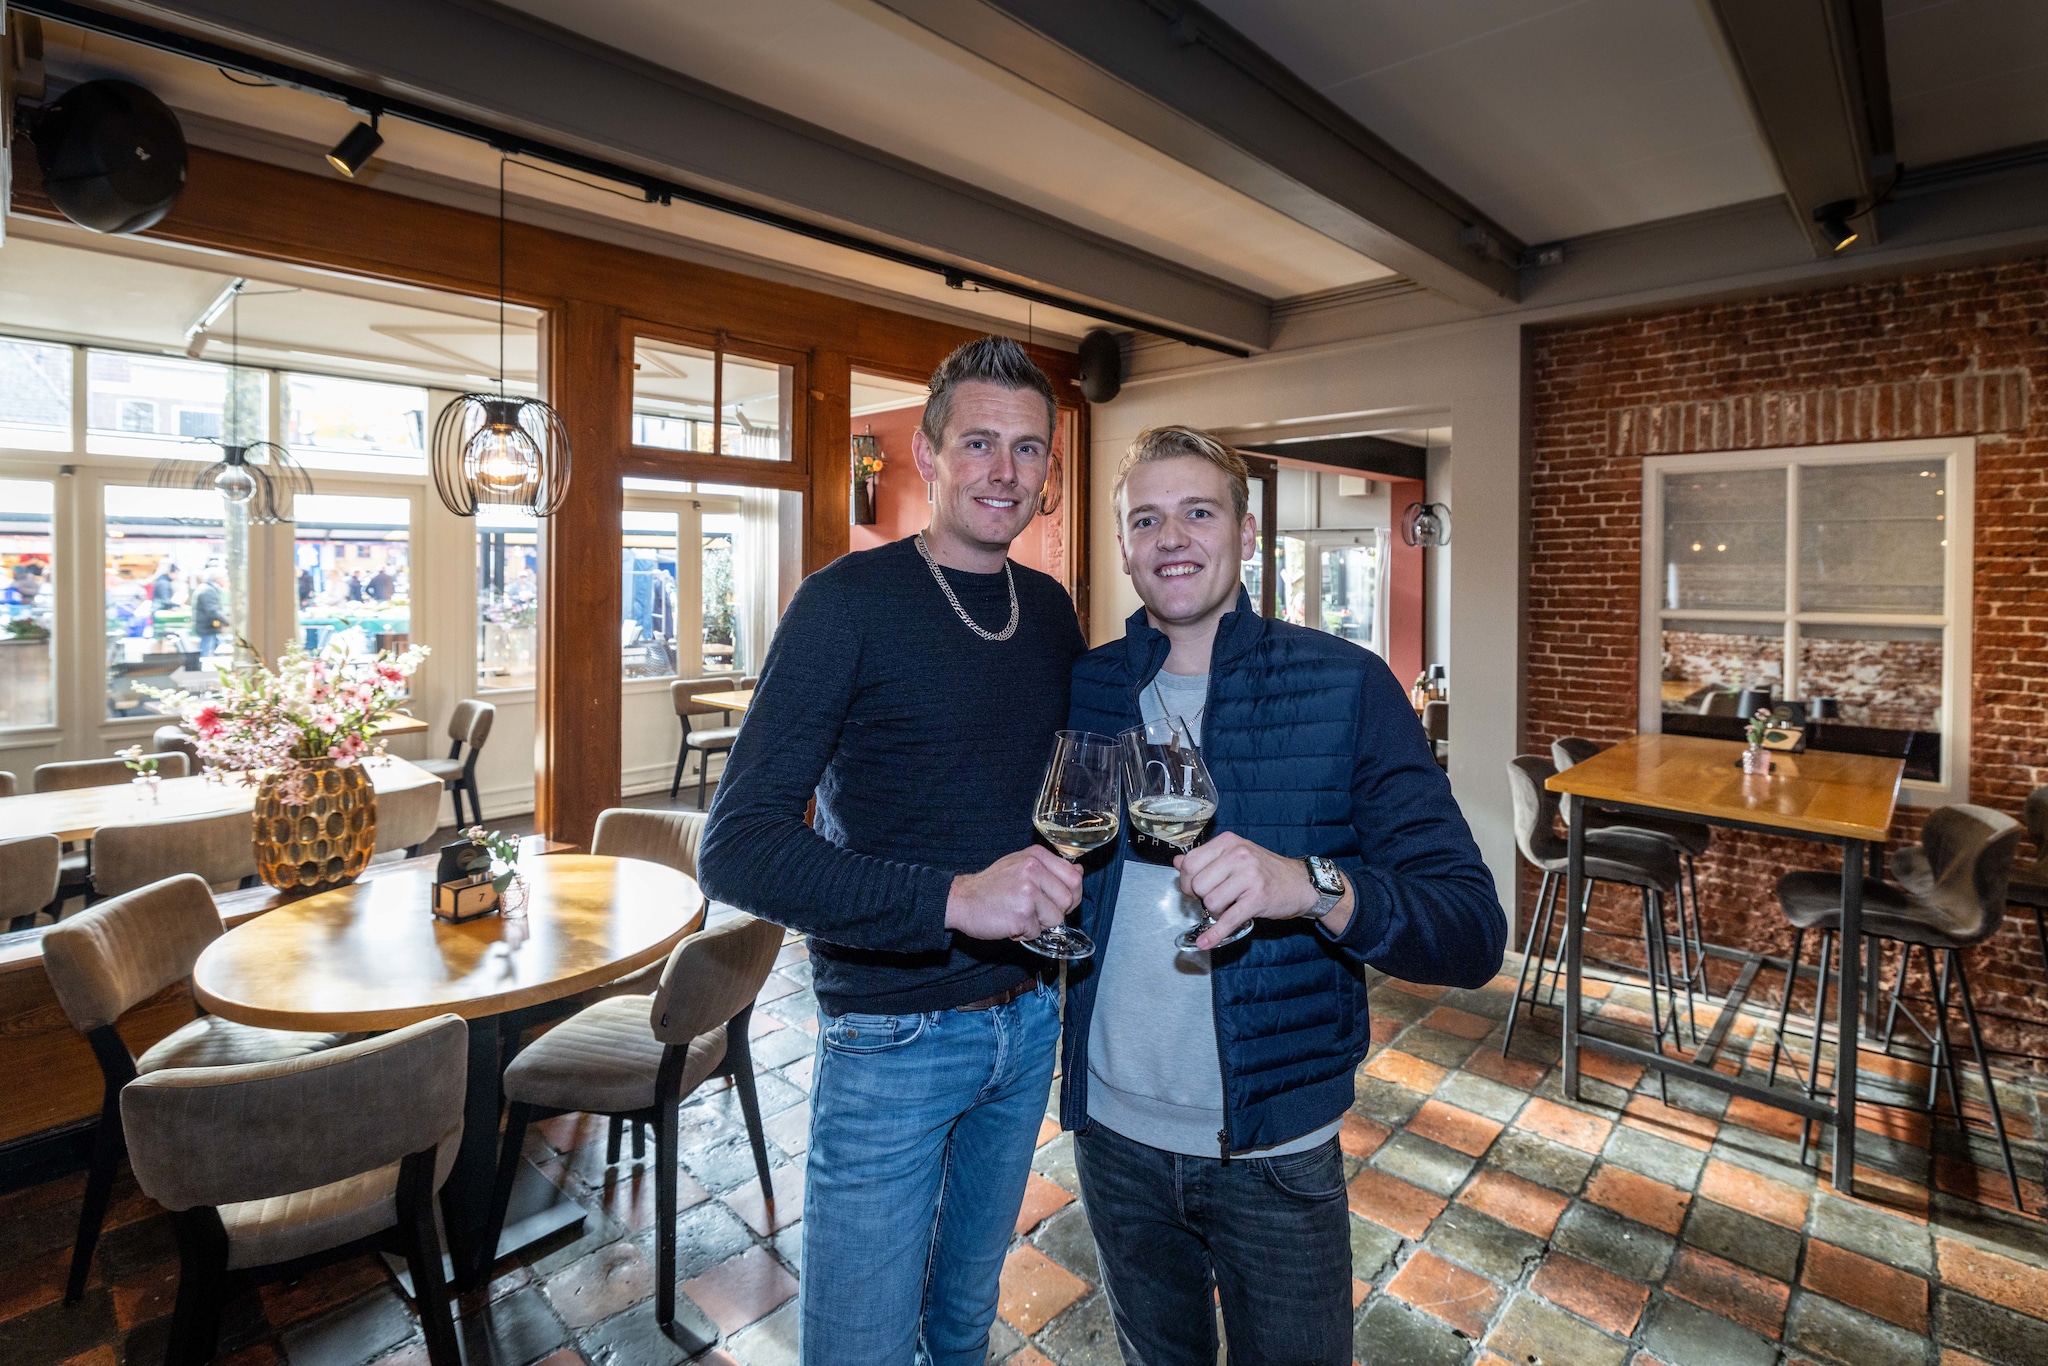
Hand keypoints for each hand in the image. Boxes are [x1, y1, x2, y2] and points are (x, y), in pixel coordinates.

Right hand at [946, 847, 1083, 940]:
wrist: (961, 899)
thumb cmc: (992, 886)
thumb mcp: (1021, 865)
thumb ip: (1050, 869)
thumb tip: (1079, 871)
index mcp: (1036, 856)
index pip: (1074, 877)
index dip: (1071, 895)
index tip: (1057, 901)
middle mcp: (1033, 869)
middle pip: (1068, 900)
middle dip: (1055, 912)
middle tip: (1035, 912)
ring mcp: (1027, 891)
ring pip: (1056, 918)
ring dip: (1040, 924)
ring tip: (1019, 915)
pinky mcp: (1021, 914)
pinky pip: (1037, 932)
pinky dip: (1025, 933)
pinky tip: (1010, 922)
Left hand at [1174, 833, 1350, 949]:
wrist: (1301, 883)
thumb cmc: (1266, 870)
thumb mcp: (1236, 856)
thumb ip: (1207, 859)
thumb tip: (1177, 863)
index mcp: (1229, 842)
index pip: (1190, 863)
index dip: (1186, 881)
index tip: (1194, 889)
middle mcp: (1238, 855)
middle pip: (1198, 884)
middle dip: (1200, 898)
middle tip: (1214, 899)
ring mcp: (1249, 876)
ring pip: (1210, 902)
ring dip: (1215, 911)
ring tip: (1229, 906)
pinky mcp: (1257, 899)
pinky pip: (1228, 920)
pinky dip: (1215, 934)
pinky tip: (1206, 942)